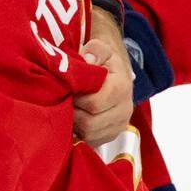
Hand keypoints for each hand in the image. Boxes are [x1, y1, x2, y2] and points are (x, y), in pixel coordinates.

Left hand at [73, 9, 134, 147]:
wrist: (115, 73)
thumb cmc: (103, 61)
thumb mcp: (100, 49)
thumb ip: (95, 50)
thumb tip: (88, 59)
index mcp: (121, 88)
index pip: (94, 104)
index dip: (76, 99)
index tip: (69, 90)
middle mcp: (124, 110)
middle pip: (90, 123)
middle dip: (73, 112)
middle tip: (65, 101)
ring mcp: (119, 125)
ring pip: (89, 134)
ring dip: (75, 123)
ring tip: (70, 108)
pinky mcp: (111, 135)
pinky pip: (91, 142)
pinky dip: (79, 132)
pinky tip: (75, 118)